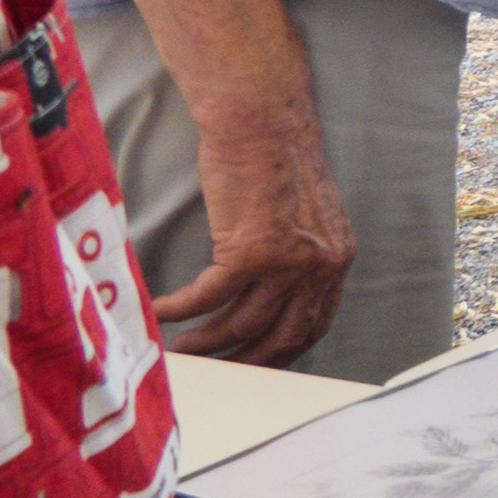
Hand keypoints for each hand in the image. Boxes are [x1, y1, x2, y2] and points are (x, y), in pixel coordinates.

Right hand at [153, 101, 354, 365]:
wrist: (262, 121)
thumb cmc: (274, 158)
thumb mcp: (306, 214)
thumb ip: (298, 253)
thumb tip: (273, 292)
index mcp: (336, 257)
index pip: (315, 324)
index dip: (283, 351)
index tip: (254, 366)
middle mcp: (320, 265)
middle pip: (283, 337)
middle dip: (247, 363)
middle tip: (218, 375)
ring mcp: (288, 262)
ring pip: (241, 325)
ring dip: (205, 342)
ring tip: (181, 352)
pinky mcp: (250, 251)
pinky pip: (207, 297)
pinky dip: (180, 310)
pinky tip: (160, 313)